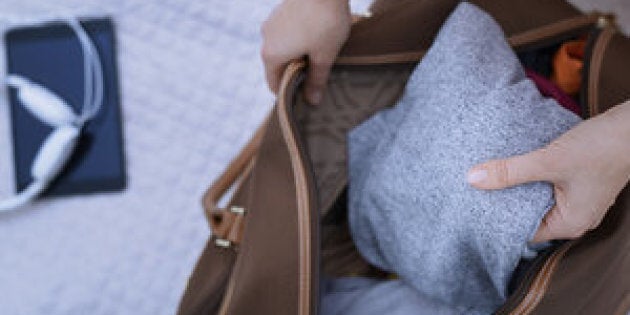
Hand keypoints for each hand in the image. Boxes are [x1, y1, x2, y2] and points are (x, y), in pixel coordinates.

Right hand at [261, 0, 350, 103]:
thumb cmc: (325, 22)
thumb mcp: (324, 56)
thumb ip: (317, 80)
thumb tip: (312, 101)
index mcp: (271, 55)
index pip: (274, 84)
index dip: (289, 94)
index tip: (306, 95)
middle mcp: (266, 39)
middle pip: (278, 66)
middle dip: (296, 73)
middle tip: (318, 76)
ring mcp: (272, 22)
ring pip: (283, 48)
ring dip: (298, 55)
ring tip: (320, 54)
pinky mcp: (281, 11)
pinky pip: (286, 33)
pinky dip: (297, 39)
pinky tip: (316, 36)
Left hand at [467, 100, 629, 242]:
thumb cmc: (602, 147)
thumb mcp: (549, 160)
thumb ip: (510, 171)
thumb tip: (473, 179)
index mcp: (569, 224)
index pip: (522, 233)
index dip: (498, 220)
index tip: (474, 207)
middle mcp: (574, 217)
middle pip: (528, 216)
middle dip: (505, 202)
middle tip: (475, 190)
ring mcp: (578, 200)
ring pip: (537, 199)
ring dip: (517, 187)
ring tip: (490, 177)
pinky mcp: (578, 183)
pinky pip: (547, 186)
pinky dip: (531, 177)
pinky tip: (514, 165)